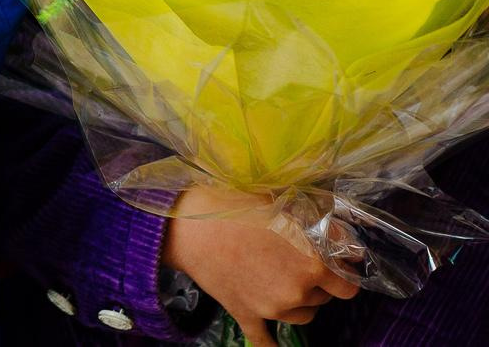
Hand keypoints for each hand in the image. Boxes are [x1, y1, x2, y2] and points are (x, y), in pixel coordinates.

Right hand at [161, 187, 359, 346]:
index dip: (344, 269)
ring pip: (304, 316)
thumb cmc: (234, 204)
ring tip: (282, 281)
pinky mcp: (248, 315)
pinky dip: (272, 342)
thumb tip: (338, 234)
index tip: (335, 259)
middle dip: (318, 282)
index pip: (349, 282)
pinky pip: (267, 341)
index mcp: (314, 262)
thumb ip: (316, 223)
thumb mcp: (283, 203)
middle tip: (298, 261)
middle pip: (326, 298)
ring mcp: (273, 308)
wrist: (186, 224)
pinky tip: (275, 342)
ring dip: (300, 302)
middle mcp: (299, 290)